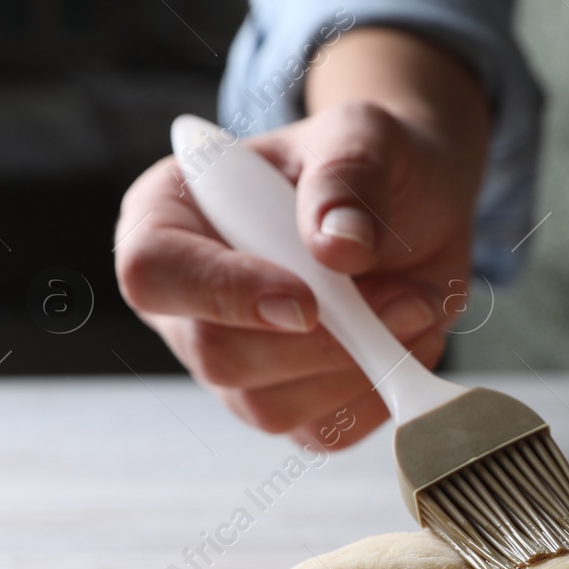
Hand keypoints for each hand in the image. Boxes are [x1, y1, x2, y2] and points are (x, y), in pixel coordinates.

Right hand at [115, 32, 488, 449]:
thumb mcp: (366, 137)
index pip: (152, 272)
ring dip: (359, 365)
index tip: (307, 300)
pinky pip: (320, 431)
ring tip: (413, 303)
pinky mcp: (286, 406)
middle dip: (323, 339)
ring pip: (269, 406)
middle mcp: (184, 302)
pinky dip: (377, 394)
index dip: (224, 293)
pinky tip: (402, 341)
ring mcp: (231, 363)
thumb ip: (347, 177)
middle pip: (215, 355)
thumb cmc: (371, 165)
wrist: (416, 209)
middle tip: (405, 297)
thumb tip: (337, 246)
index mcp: (167, 217)